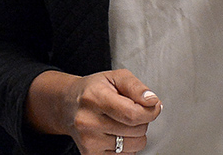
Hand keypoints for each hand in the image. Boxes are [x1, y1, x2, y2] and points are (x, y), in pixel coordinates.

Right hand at [29, 69, 160, 154]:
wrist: (69, 105)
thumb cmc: (94, 89)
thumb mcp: (116, 77)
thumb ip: (136, 87)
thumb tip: (152, 101)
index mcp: (94, 98)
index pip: (132, 114)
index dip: (150, 111)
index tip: (153, 106)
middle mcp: (88, 122)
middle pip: (136, 130)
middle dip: (142, 120)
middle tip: (131, 110)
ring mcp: (89, 142)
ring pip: (135, 145)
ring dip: (136, 134)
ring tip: (123, 122)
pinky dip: (128, 146)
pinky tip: (117, 134)